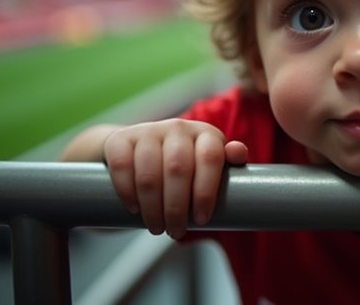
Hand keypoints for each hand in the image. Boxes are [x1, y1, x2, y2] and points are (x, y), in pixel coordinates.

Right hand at [102, 119, 247, 238]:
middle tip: (176, 232)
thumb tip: (239, 153)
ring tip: (157, 228)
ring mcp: (148, 130)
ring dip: (153, 207)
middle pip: (178, 169)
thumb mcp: (208, 167)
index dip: (206, 192)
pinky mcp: (121, 139)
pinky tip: (135, 210)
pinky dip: (127, 192)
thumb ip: (227, 165)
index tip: (201, 220)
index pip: (210, 158)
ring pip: (149, 173)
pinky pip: (122, 167)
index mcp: (206, 134)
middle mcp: (178, 127)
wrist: (139, 153)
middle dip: (177, 208)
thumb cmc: (184, 168)